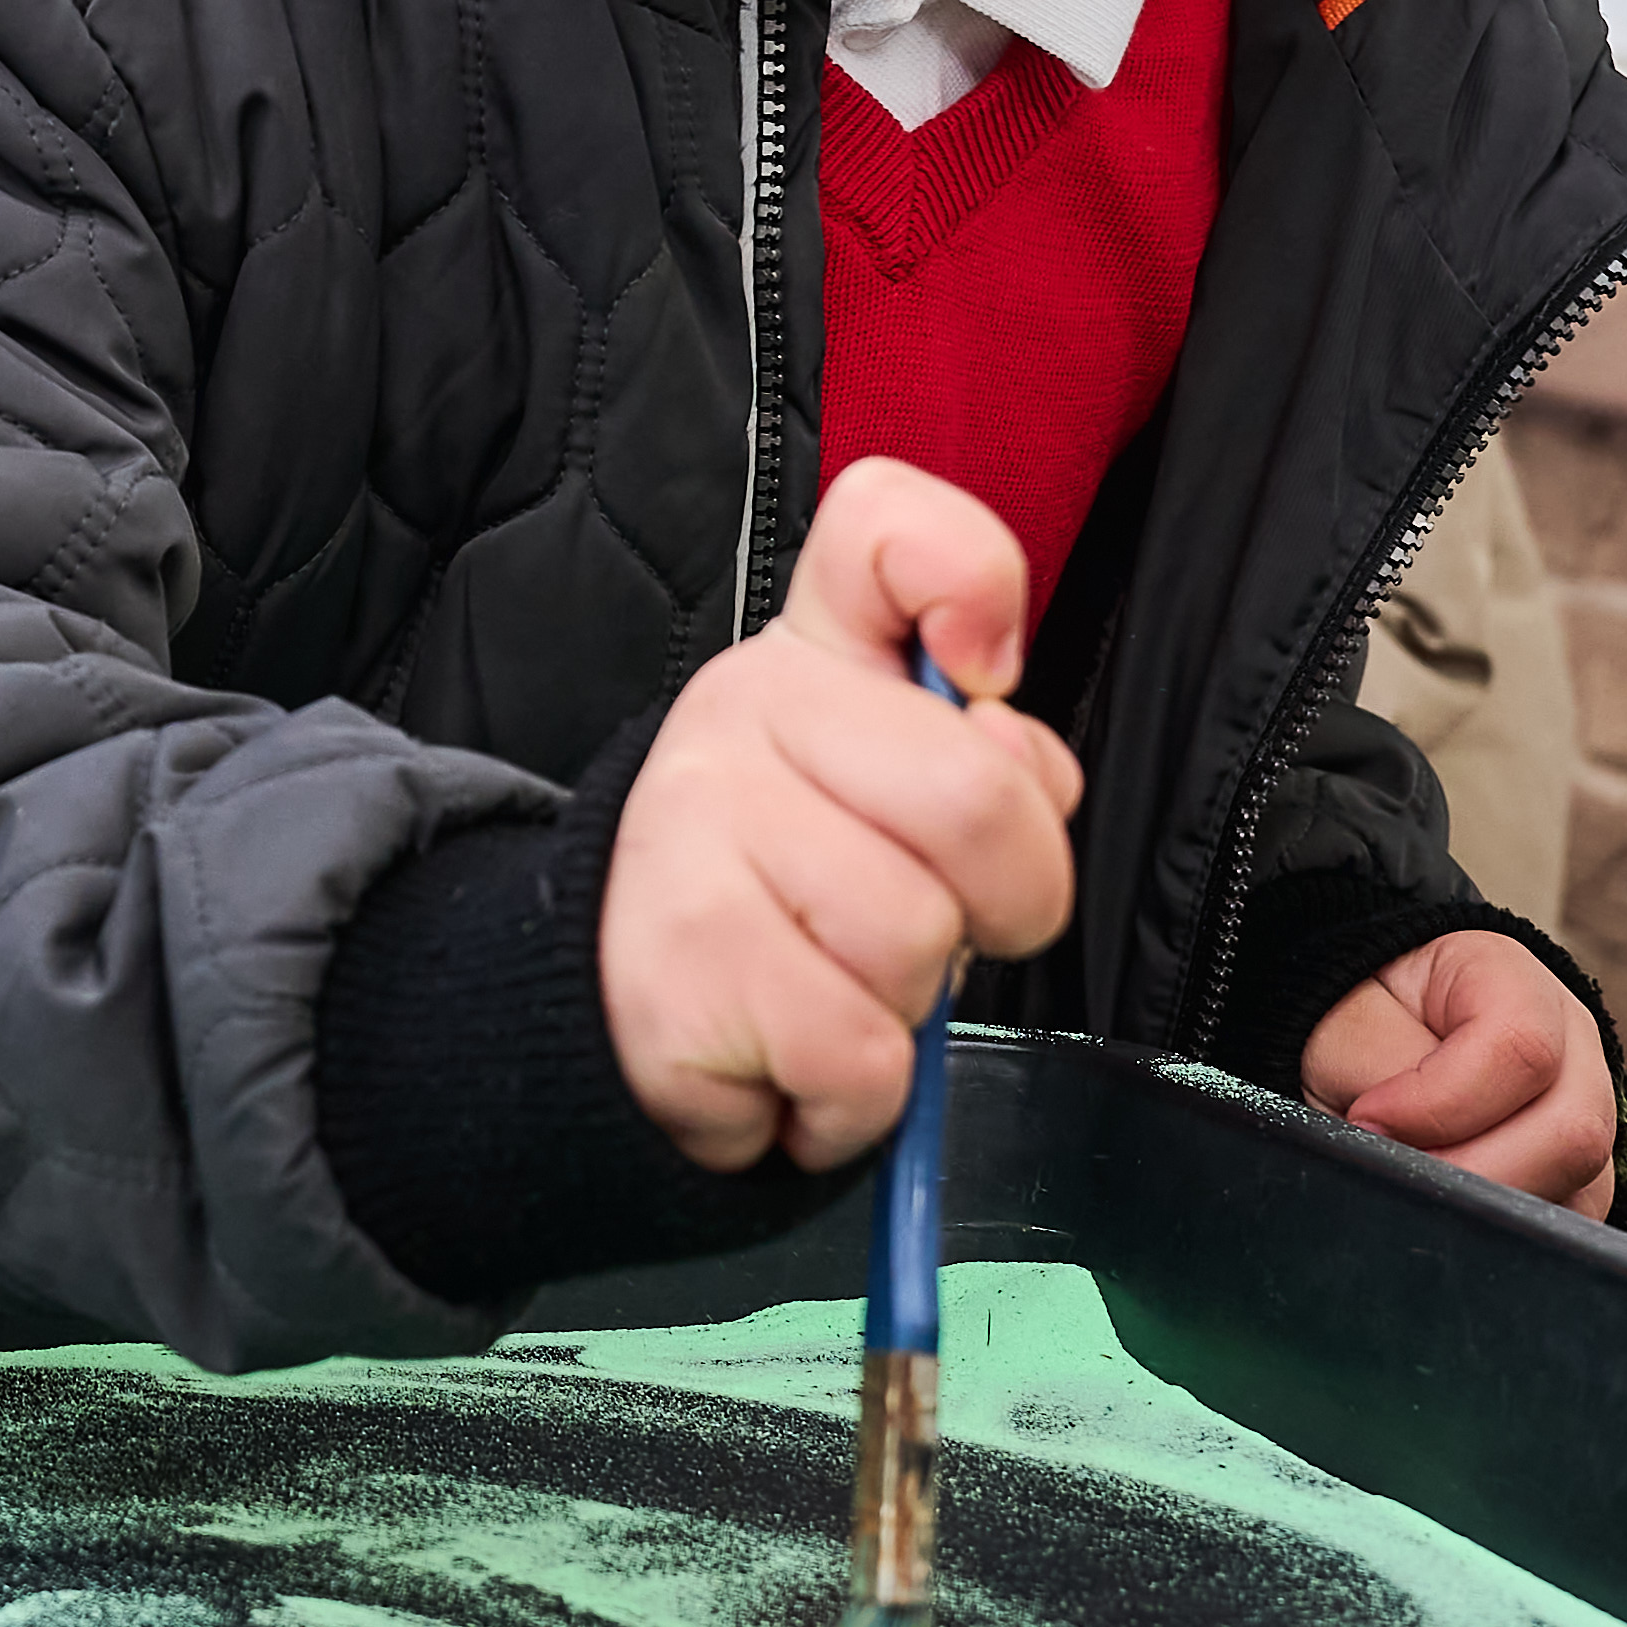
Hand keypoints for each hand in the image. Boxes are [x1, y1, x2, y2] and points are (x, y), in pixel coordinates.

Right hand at [597, 455, 1083, 1177]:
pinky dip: (850, 1099)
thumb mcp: (887, 810)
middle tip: (942, 928)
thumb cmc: (786, 909)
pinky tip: (787, 1062)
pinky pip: (858, 1053)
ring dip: (905, 1011)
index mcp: (811, 656)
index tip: (983, 670)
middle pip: (977, 796)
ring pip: (917, 942)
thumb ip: (987, 763)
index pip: (887, 527)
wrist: (607, 1024)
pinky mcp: (679, 963)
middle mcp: (739, 709)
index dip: (973, 582)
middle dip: (1008, 902)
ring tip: (830, 994)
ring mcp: (693, 829)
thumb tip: (1019, 766)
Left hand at [1298, 925, 1620, 1214]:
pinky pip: (1567, 1220)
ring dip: (1486, 1206)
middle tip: (1393, 1171)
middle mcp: (1574, 1048)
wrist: (1372, 1034)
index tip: (1367, 1118)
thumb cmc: (1361, 1021)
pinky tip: (1450, 1205)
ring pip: (1580, 1190)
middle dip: (1468, 1173)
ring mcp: (1587, 1116)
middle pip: (1572, 1133)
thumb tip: (1401, 1140)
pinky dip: (1504, 1228)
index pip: (1521, 1050)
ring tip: (1417, 1183)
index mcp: (1515, 984)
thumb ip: (1380, 1069)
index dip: (1438, 1104)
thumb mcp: (1350, 1024)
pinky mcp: (1584, 1176)